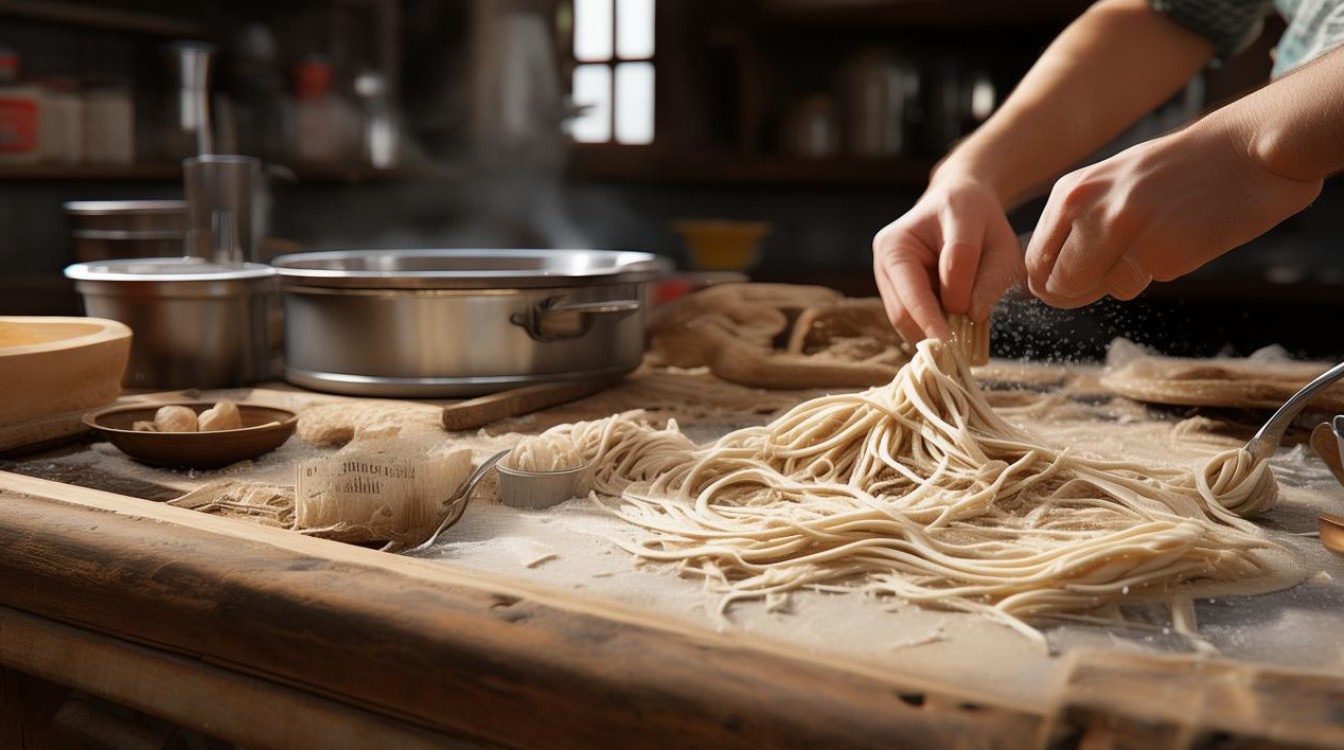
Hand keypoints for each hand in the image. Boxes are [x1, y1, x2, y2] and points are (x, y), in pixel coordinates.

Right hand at [872, 177, 1024, 341]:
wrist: (959, 201)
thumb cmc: (981, 220)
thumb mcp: (998, 241)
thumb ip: (988, 277)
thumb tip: (970, 315)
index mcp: (905, 237)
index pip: (921, 289)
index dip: (941, 318)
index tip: (957, 346)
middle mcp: (886, 254)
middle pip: (903, 311)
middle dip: (931, 335)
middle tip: (958, 360)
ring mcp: (883, 271)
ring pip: (902, 320)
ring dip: (929, 335)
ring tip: (958, 346)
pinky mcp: (890, 288)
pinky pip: (907, 318)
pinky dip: (928, 329)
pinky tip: (950, 330)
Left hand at [1025, 120, 1323, 307]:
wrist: (1247, 150)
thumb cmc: (1181, 171)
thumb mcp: (1114, 183)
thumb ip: (1079, 224)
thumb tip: (1048, 282)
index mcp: (1072, 191)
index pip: (1036, 259)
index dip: (1050, 282)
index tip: (1070, 285)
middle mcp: (1088, 210)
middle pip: (1058, 284)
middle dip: (1079, 291)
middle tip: (1115, 273)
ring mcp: (1122, 232)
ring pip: (1096, 289)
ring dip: (1119, 281)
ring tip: (1152, 244)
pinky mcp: (1158, 254)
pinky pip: (1136, 287)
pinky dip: (1153, 275)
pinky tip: (1177, 243)